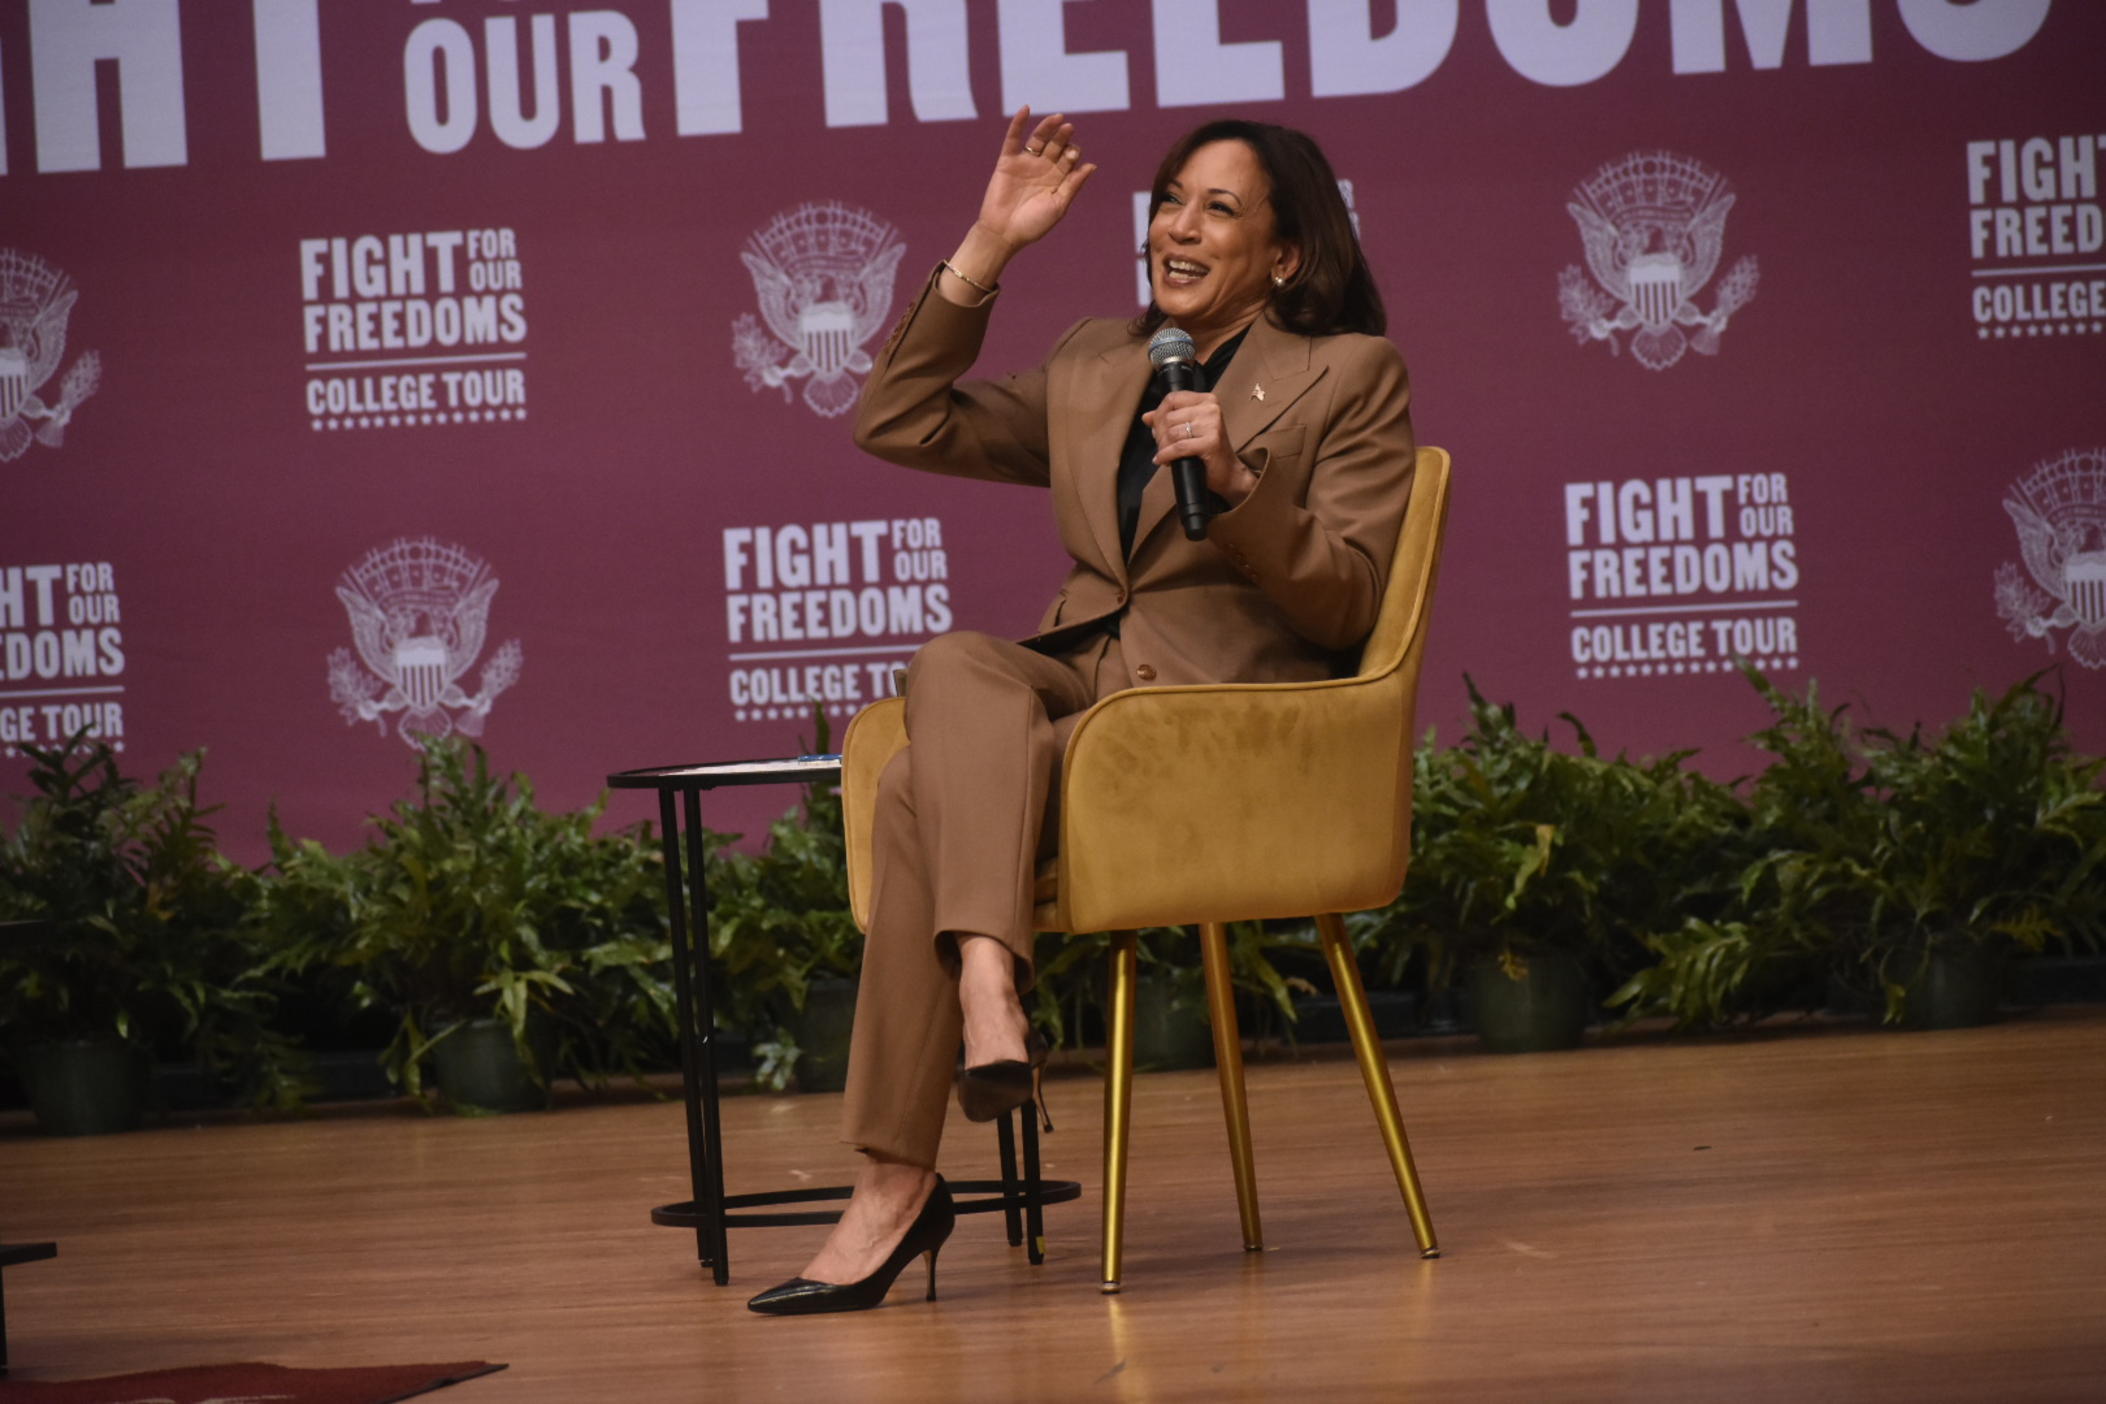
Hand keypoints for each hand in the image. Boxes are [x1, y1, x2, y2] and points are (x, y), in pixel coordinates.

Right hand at [973, 108, 1097, 251]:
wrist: (1004, 233)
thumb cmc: (1033, 224)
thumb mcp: (1059, 205)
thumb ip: (1073, 185)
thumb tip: (1092, 165)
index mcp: (1057, 179)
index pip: (1069, 159)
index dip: (1073, 154)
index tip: (1072, 156)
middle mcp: (1042, 168)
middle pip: (1056, 146)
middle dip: (1063, 138)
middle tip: (1069, 129)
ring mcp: (1025, 163)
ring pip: (1038, 139)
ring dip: (1048, 127)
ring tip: (1058, 118)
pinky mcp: (1007, 161)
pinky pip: (1013, 138)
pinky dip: (1018, 123)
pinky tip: (1026, 109)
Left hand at [1143, 390, 1258, 507]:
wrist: (1228, 472)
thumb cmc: (1208, 449)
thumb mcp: (1189, 429)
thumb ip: (1169, 419)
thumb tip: (1146, 417)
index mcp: (1207, 400)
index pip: (1172, 399)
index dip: (1158, 414)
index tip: (1156, 428)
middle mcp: (1211, 409)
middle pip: (1169, 416)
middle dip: (1159, 434)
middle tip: (1162, 445)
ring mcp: (1212, 425)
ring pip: (1171, 432)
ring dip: (1163, 446)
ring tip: (1165, 454)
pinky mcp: (1211, 442)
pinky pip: (1178, 447)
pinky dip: (1166, 455)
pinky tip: (1163, 460)